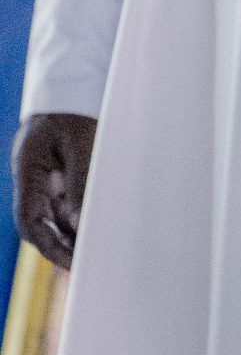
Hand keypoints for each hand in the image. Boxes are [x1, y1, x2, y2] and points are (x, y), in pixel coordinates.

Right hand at [13, 112, 97, 271]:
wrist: (70, 90)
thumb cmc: (72, 111)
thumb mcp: (80, 141)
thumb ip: (79, 180)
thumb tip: (79, 223)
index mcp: (28, 170)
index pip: (29, 219)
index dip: (46, 244)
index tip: (69, 260)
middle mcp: (31, 182)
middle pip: (39, 226)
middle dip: (59, 248)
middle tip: (87, 264)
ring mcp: (43, 182)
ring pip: (53, 220)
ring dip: (71, 238)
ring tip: (98, 252)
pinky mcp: (57, 181)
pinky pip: (65, 208)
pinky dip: (78, 222)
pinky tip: (97, 232)